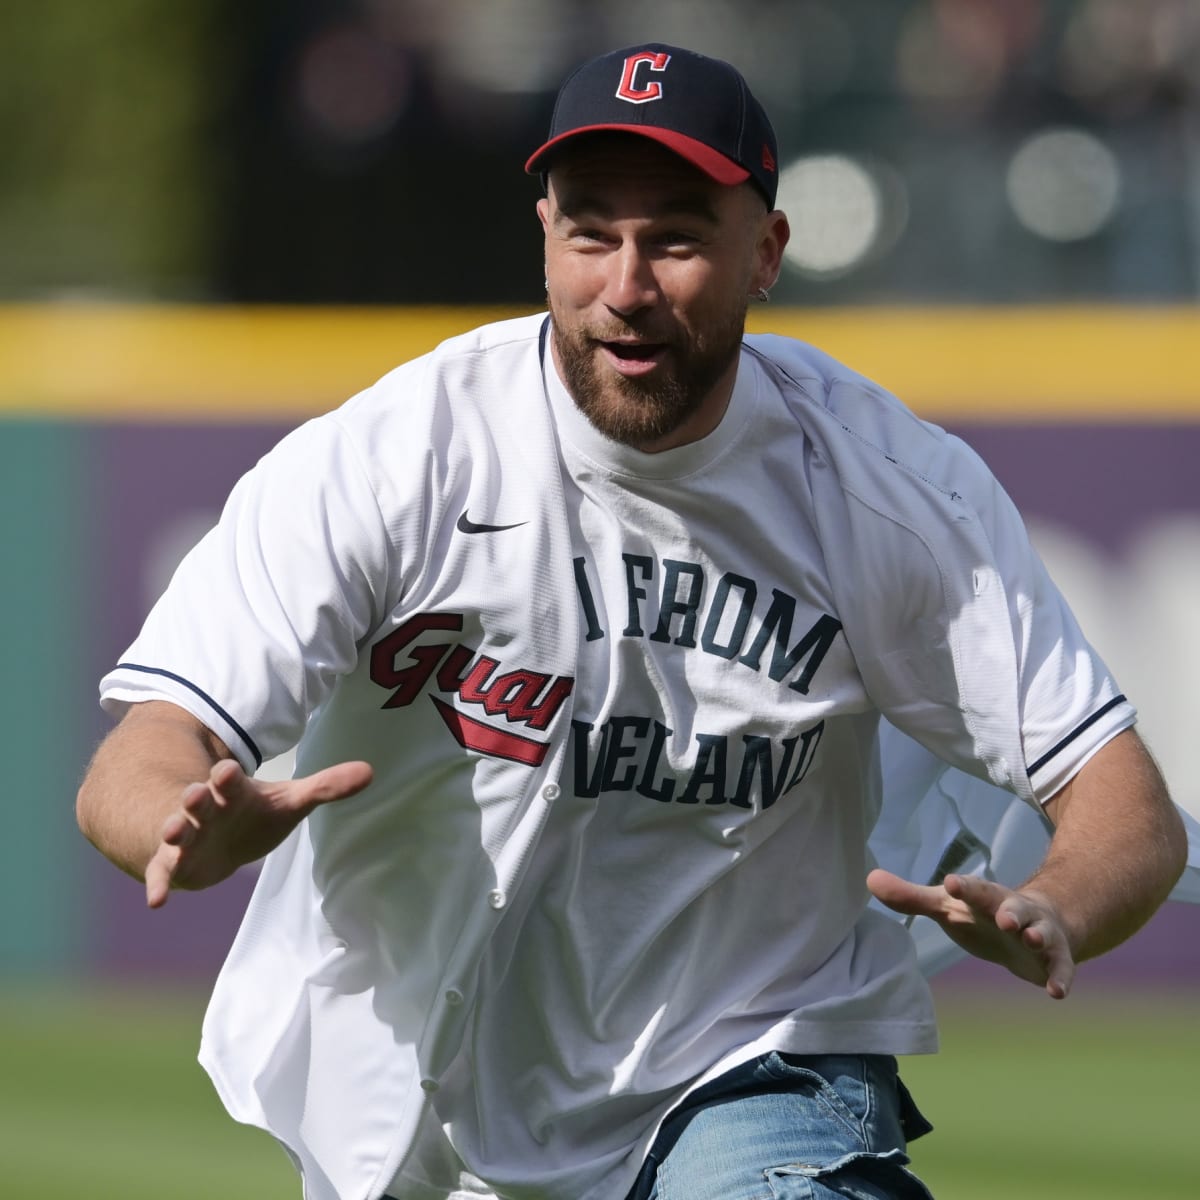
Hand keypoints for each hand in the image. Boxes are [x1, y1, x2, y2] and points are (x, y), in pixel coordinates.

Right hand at [144, 758, 373, 907]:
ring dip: (174, 830)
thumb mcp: (291, 801)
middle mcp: (206, 810)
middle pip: (198, 800)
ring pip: (177, 831)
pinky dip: (159, 884)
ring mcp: (189, 836)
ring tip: (173, 831)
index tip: (229, 771)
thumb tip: (370, 771)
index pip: (229, 779)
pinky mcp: (177, 862)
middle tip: (193, 795)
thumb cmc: (255, 815)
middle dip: (195, 798)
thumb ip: (326, 787)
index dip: (228, 776)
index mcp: (232, 791)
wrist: (220, 838)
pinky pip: (164, 872)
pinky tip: (157, 901)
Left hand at [867, 868, 1075, 998]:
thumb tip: (869, 879)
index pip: (974, 889)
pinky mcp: (1052, 958)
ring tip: (1032, 940)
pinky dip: (1059, 977)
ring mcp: (1037, 932)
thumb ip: (910, 897)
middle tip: (1005, 919)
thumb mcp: (946, 905)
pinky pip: (1059, 967)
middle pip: (1013, 907)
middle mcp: (1015, 910)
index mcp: (985, 897)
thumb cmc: (981, 912)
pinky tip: (1056, 992)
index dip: (964, 887)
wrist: (1036, 919)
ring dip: (1038, 936)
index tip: (952, 883)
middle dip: (1011, 912)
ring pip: (1041, 933)